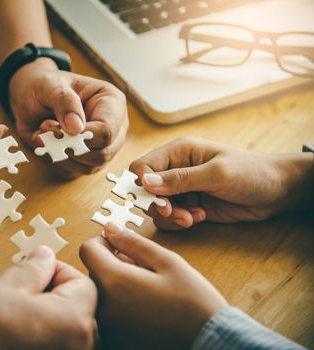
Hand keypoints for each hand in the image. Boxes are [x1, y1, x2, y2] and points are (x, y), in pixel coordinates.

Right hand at [0, 246, 96, 349]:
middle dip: (52, 294)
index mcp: (74, 322)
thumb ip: (31, 269)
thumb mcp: (1, 291)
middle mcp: (80, 346)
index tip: (36, 270)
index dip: (57, 271)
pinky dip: (44, 338)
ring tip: (15, 318)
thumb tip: (44, 257)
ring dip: (47, 317)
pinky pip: (59, 346)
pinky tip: (18, 338)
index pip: (83, 283)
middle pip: (78, 307)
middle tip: (20, 293)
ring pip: (67, 329)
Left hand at [9, 59, 128, 177]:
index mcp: (111, 103)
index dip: (83, 136)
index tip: (59, 128)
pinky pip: (72, 172)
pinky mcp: (83, 160)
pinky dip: (53, 161)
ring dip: (60, 155)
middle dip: (70, 147)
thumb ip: (65, 102)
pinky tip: (45, 143)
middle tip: (47, 128)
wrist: (29, 96)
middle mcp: (112, 127)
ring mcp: (100, 146)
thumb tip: (77, 128)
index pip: (108, 130)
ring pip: (89, 167)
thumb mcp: (51, 85)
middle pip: (102, 154)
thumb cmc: (44, 85)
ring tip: (43, 133)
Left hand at [80, 222, 227, 348]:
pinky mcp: (114, 337)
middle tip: (144, 269)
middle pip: (93, 270)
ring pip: (100, 290)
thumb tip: (110, 228)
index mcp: (112, 282)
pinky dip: (120, 304)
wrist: (210, 344)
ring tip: (147, 289)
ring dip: (117, 283)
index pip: (88, 249)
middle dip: (113, 263)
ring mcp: (107, 325)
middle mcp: (102, 306)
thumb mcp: (167, 262)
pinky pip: (108, 311)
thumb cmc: (194, 304)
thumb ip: (133, 242)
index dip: (106, 242)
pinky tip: (145, 307)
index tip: (125, 247)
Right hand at [129, 137, 313, 229]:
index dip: (143, 186)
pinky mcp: (190, 205)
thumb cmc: (252, 172)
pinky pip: (171, 217)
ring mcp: (182, 188)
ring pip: (157, 206)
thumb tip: (145, 182)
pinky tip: (200, 217)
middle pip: (146, 190)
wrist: (279, 191)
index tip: (160, 203)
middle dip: (160, 206)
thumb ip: (180, 179)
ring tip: (194, 218)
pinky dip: (180, 221)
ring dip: (171, 216)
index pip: (143, 167)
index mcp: (178, 152)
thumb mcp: (216, 174)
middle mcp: (175, 169)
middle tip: (180, 215)